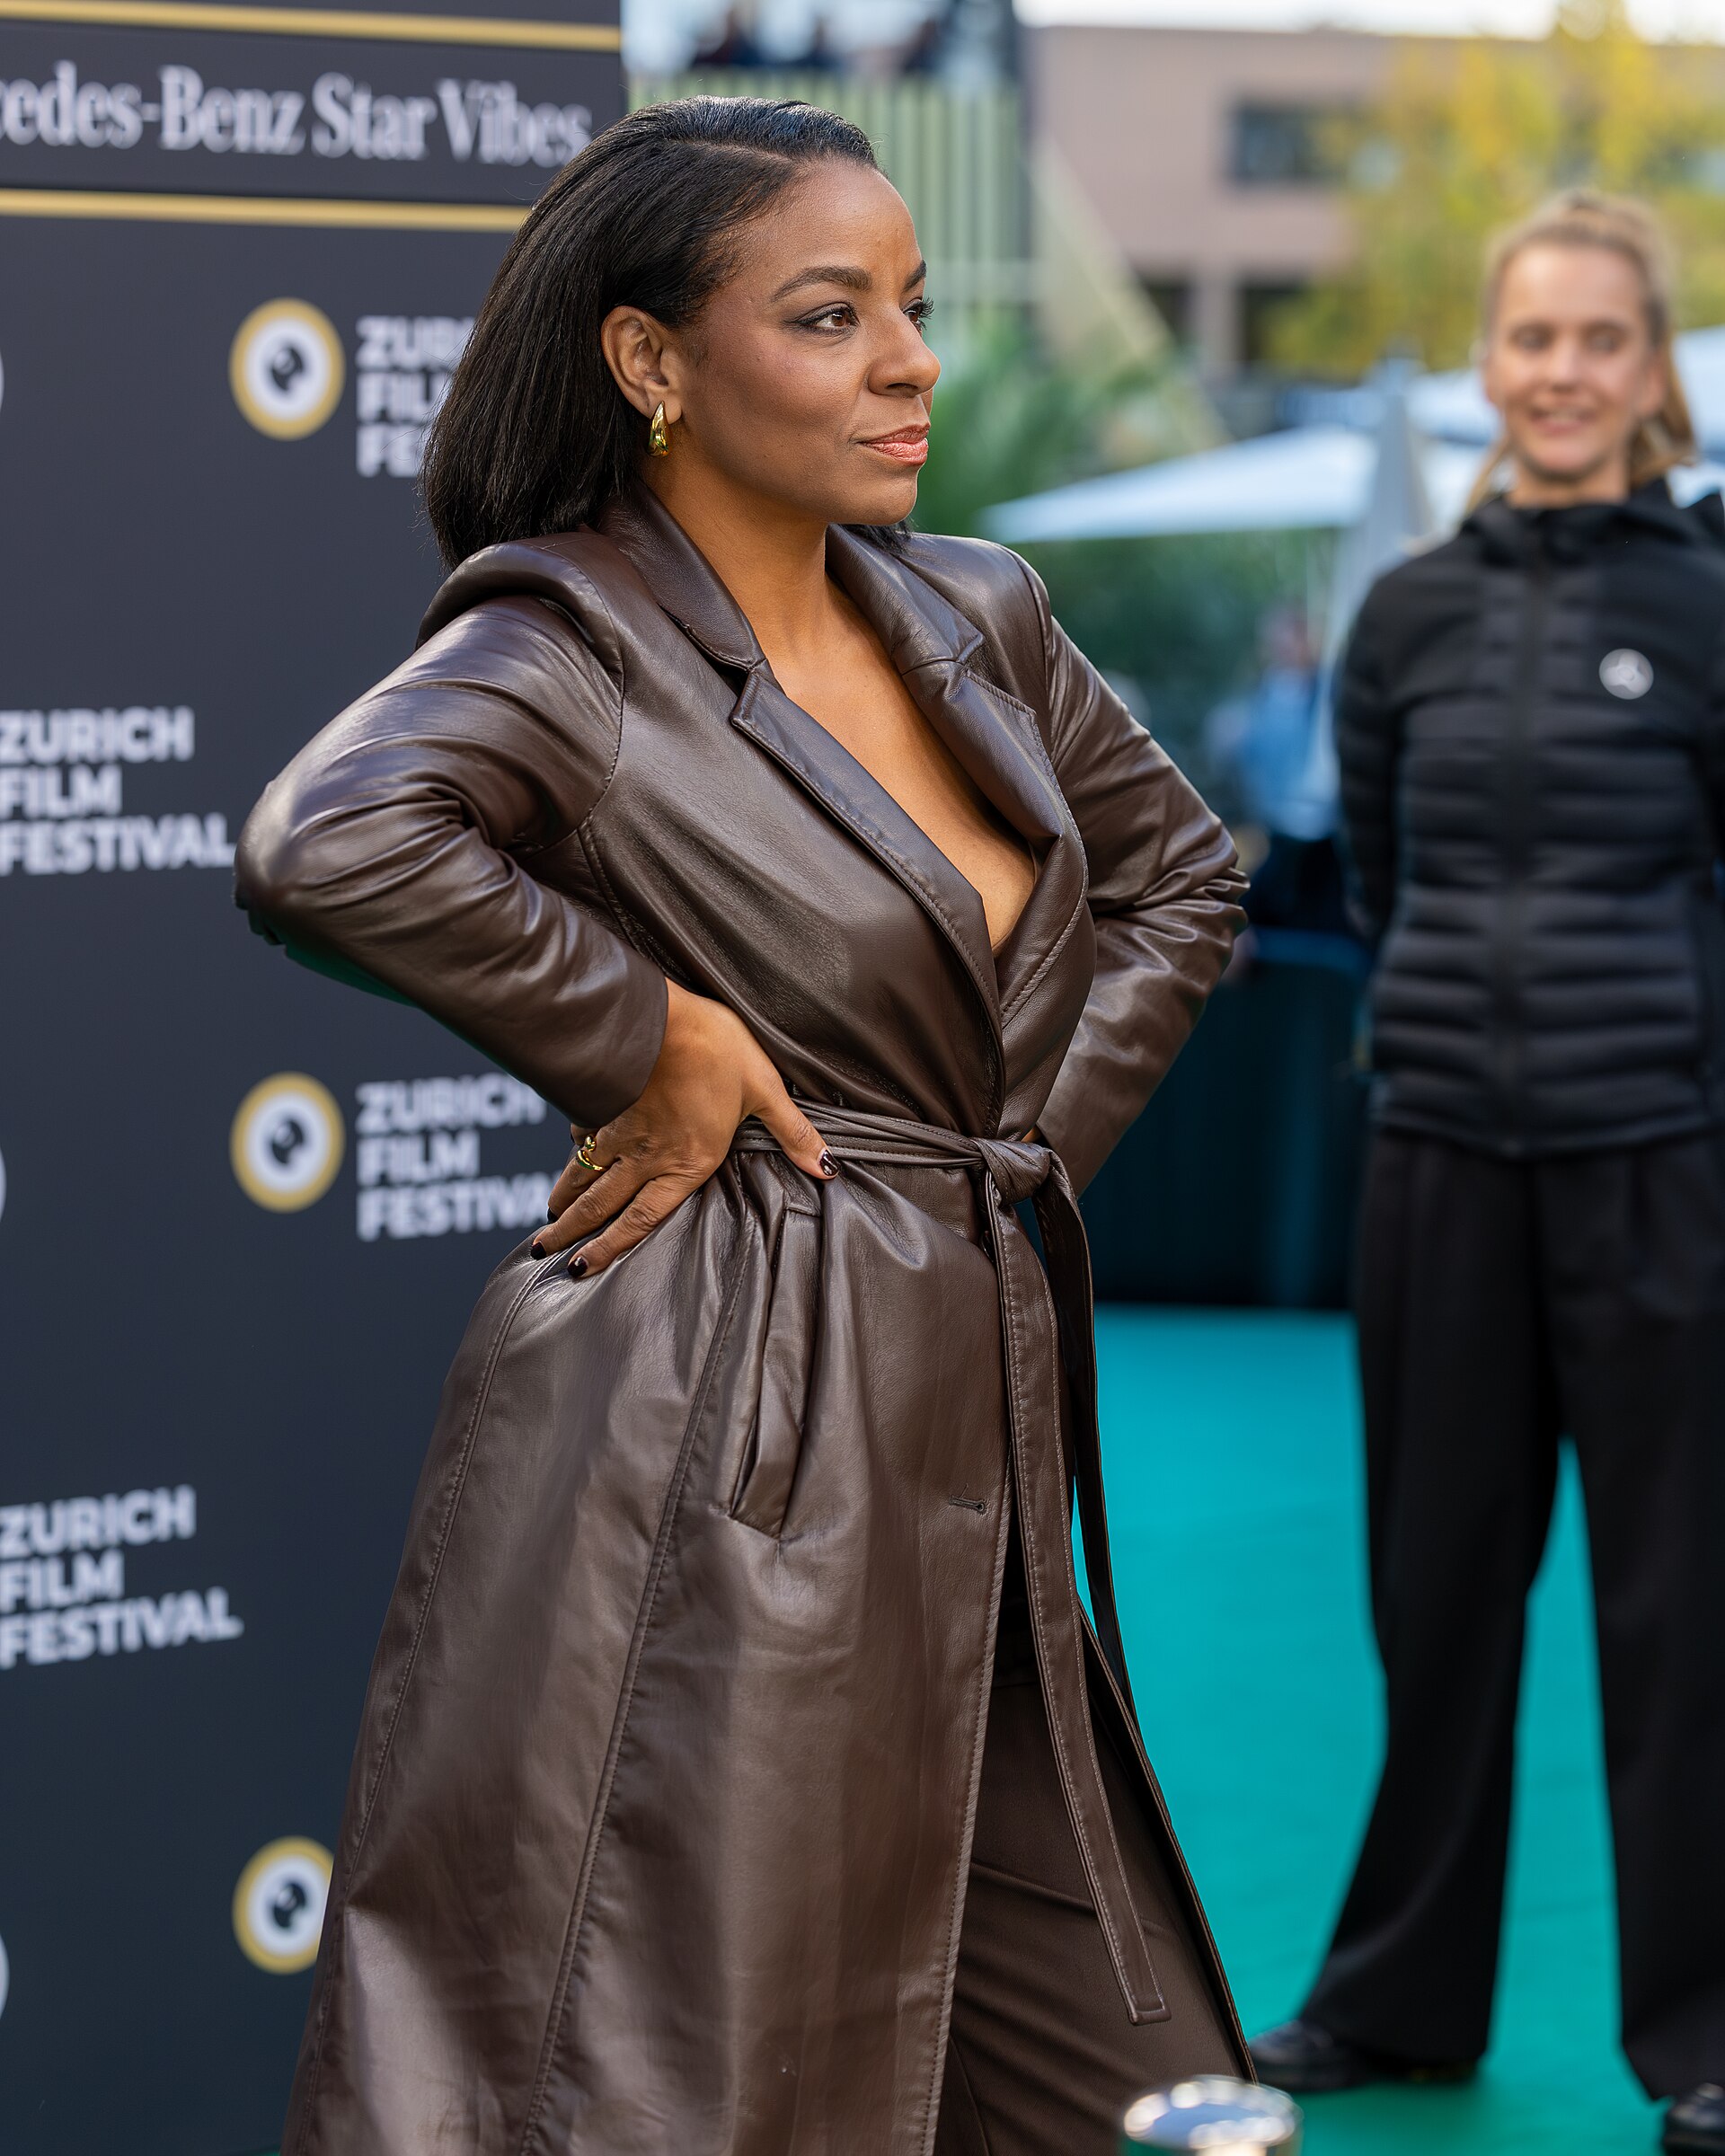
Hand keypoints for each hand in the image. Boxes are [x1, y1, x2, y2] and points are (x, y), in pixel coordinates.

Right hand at [535, 981, 833, 1275]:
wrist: (663, 1012)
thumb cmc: (718, 1050)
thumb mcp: (766, 1090)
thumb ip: (794, 1134)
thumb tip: (828, 1167)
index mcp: (687, 1162)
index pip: (642, 1219)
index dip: (610, 1247)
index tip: (581, 1267)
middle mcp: (648, 1154)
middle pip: (602, 1203)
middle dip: (572, 1231)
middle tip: (544, 1252)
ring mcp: (621, 1128)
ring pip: (587, 1172)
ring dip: (565, 1198)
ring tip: (548, 1220)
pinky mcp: (606, 1100)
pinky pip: (585, 1133)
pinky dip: (575, 1149)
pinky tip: (570, 1154)